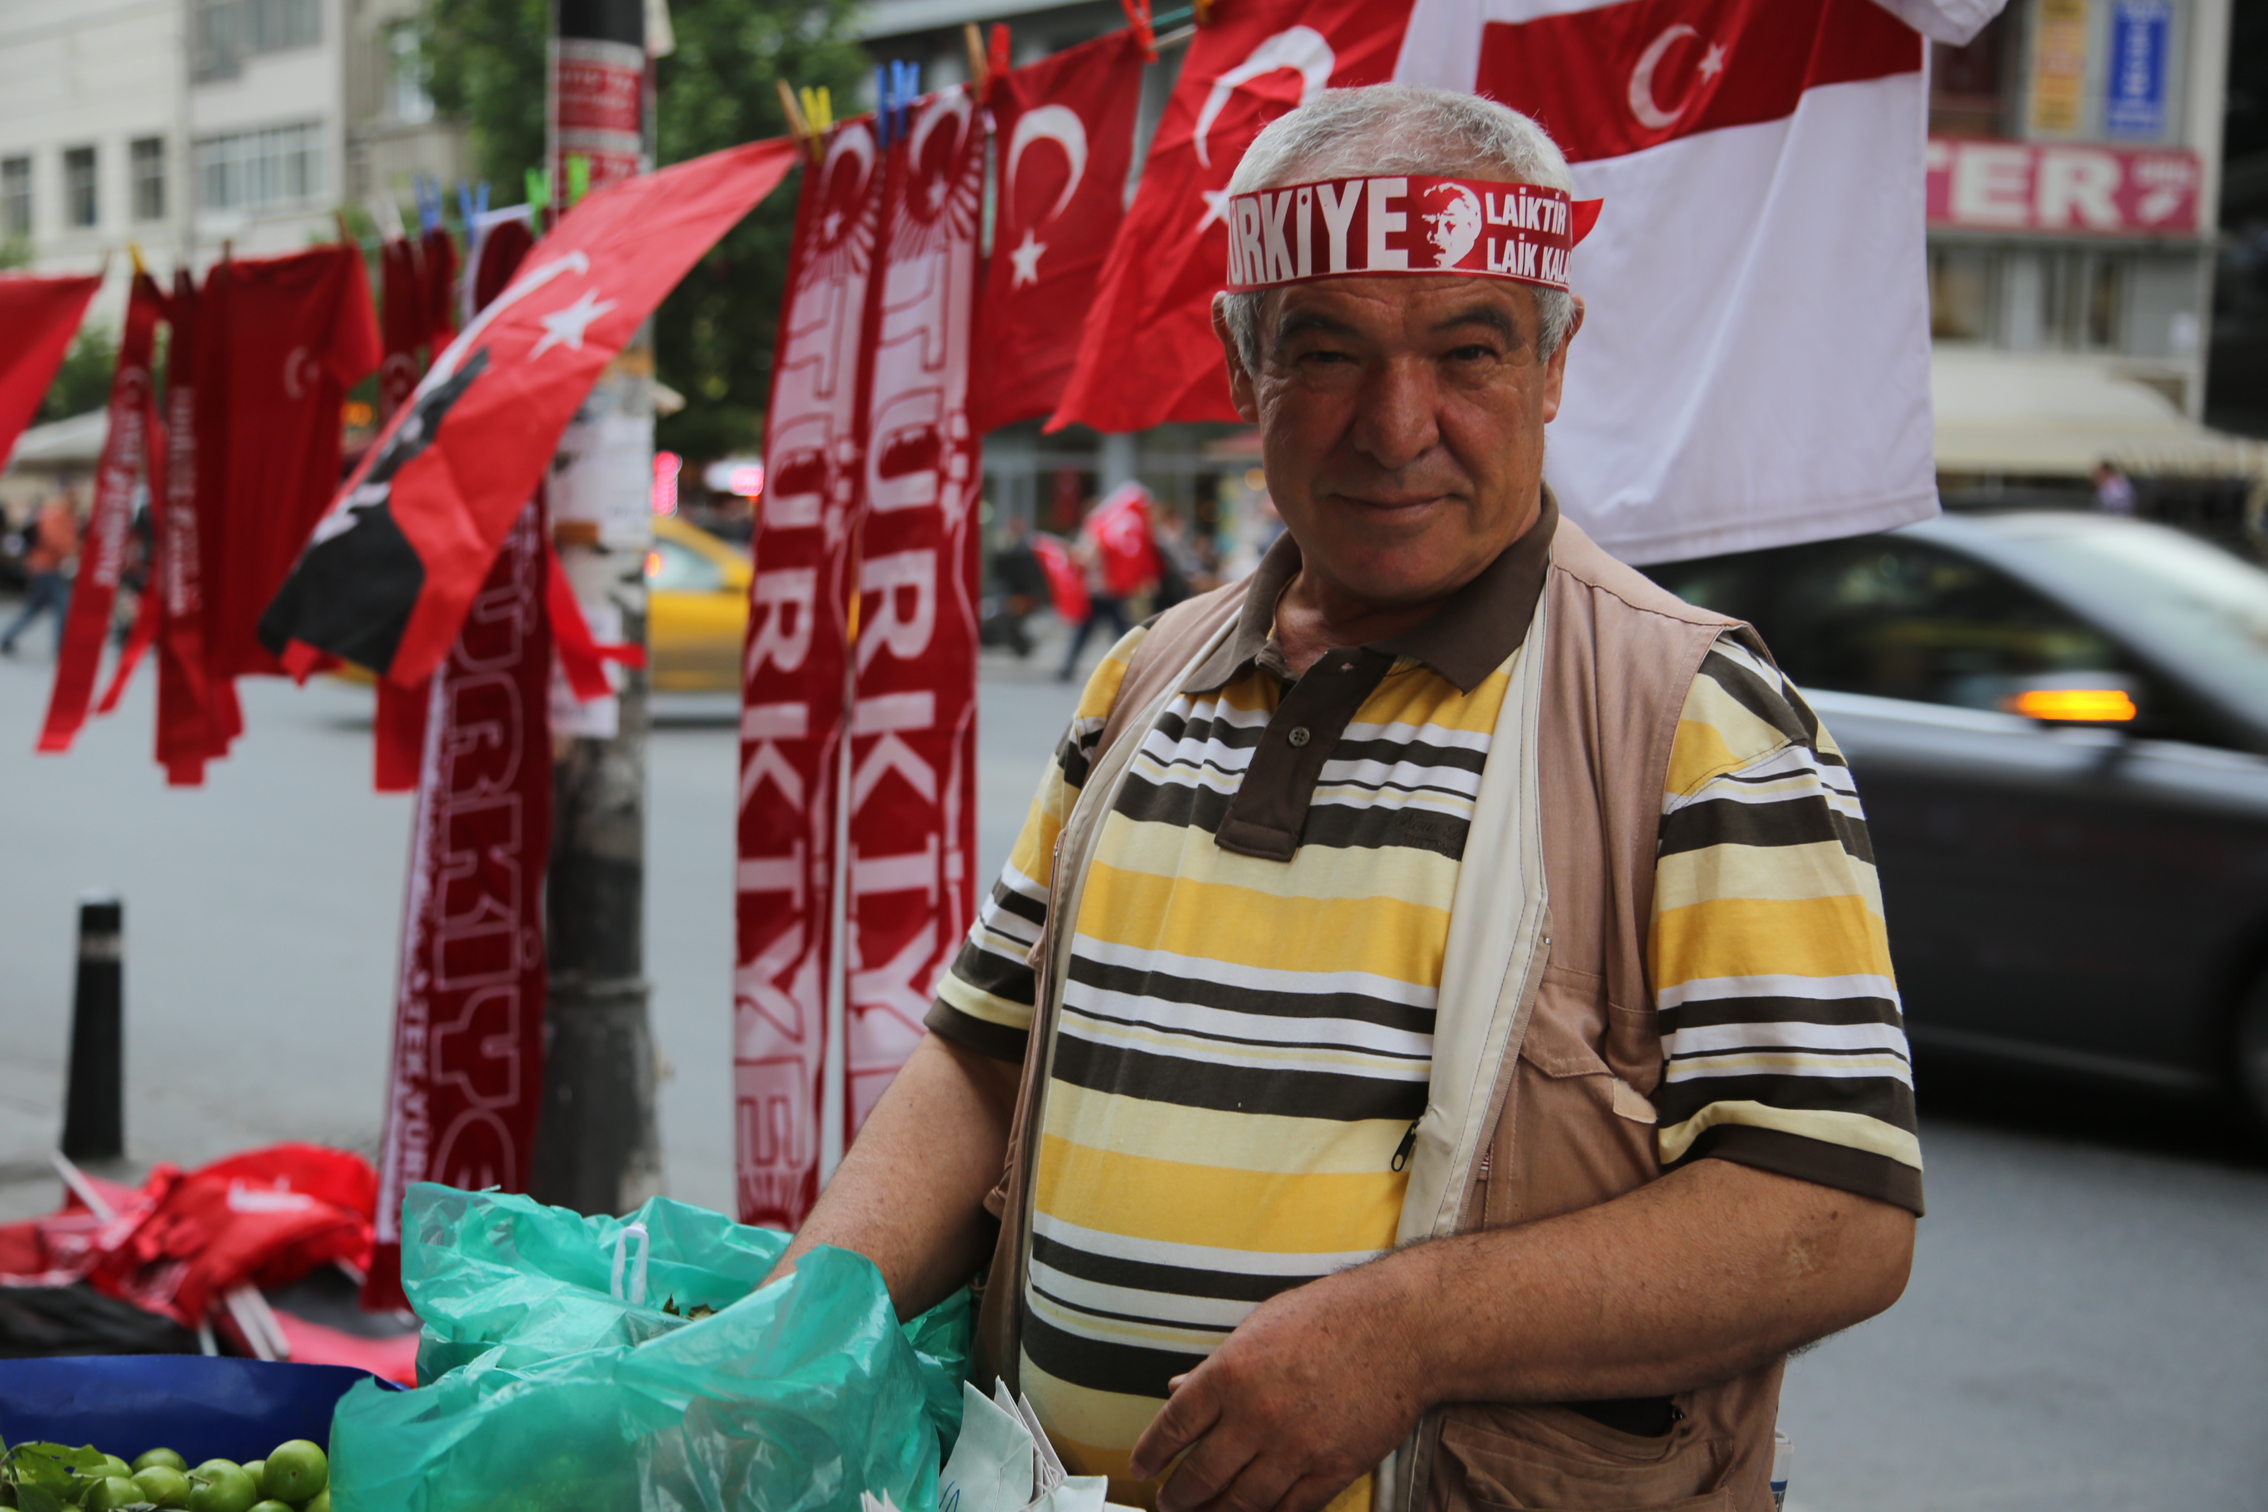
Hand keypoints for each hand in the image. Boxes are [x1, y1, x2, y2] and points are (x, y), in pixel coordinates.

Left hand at [1128, 1258, 1433, 1511]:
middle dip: (1178, 1497)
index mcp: (1231, 1372)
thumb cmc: (1331, 1316)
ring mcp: (1296, 1448)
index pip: (1173, 1427)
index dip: (1151, 1454)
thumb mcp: (1260, 1326)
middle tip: (1168, 1504)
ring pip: (1241, 1503)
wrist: (1403, 1329)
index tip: (1142, 1469)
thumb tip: (1177, 1390)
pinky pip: (1290, 1510)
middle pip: (1200, 1476)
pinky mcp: (1332, 1469)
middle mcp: (1257, 1415)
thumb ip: (1217, 1366)